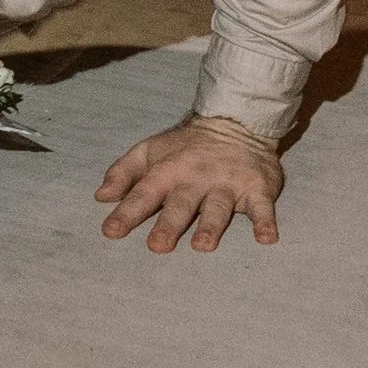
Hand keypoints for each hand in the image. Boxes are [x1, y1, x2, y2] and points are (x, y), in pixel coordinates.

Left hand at [97, 115, 283, 251]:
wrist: (234, 121)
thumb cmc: (186, 147)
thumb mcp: (150, 151)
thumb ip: (124, 173)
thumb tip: (100, 197)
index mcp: (168, 170)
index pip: (144, 192)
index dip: (127, 212)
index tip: (110, 231)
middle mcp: (196, 177)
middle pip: (181, 203)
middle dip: (169, 224)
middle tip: (157, 246)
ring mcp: (227, 183)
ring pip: (218, 206)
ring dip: (211, 226)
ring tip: (203, 246)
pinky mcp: (255, 188)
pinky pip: (262, 206)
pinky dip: (265, 221)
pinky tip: (267, 238)